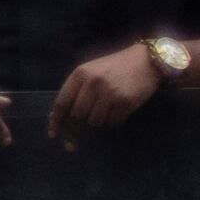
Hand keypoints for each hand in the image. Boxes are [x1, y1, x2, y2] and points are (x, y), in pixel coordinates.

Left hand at [49, 40, 172, 145]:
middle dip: (76, 128)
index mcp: (80, 74)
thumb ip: (75, 90)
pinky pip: (112, 122)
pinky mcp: (126, 102)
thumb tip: (56, 116)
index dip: (56, 121)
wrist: (146, 61)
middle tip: (75, 138)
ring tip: (106, 109)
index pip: (62, 103)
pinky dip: (113, 121)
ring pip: (94, 121)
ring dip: (98, 121)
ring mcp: (110, 93)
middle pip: (77, 116)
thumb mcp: (91, 71)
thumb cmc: (115, 67)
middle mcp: (93, 83)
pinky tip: (118, 110)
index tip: (53, 135)